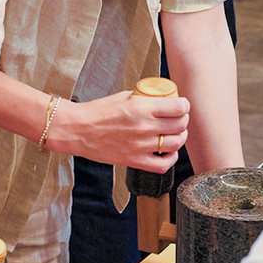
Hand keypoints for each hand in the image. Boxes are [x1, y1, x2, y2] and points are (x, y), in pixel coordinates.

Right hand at [49, 91, 189, 169]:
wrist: (77, 130)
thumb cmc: (98, 112)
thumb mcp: (124, 97)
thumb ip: (144, 100)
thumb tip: (161, 100)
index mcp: (141, 107)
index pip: (178, 107)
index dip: (185, 106)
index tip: (182, 106)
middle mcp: (144, 127)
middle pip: (180, 125)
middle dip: (184, 121)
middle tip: (180, 119)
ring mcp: (140, 146)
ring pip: (176, 144)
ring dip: (180, 138)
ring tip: (176, 135)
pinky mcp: (134, 161)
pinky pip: (163, 165)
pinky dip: (171, 159)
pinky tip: (168, 152)